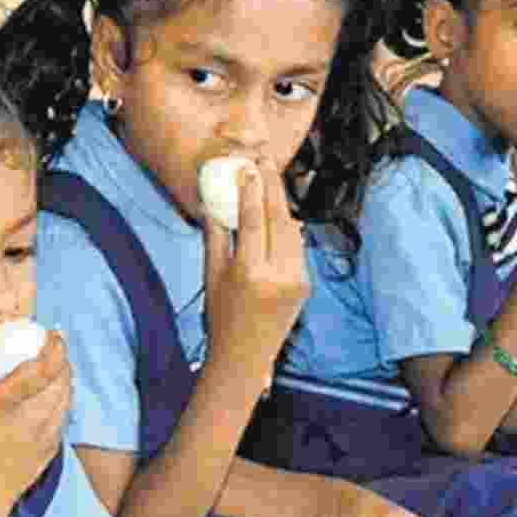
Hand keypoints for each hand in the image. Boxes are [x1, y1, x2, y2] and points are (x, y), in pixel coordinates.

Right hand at [0, 328, 70, 516]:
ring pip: (68, 394)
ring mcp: (47, 434)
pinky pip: (65, 413)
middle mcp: (32, 417)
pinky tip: (52, 395)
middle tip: (54, 346)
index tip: (54, 334)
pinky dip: (64, 398)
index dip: (56, 345)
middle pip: (62, 377)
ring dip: (66, 376)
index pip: (44, 366)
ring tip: (55, 367)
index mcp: (6, 402)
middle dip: (62, 357)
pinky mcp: (54, 446)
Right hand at [203, 159, 309, 376]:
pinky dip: (288, 227)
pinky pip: (297, 246)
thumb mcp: (210, 275)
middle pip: (278, 218)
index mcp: (249, 273)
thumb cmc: (220, 316)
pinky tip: (278, 212)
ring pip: (292, 229)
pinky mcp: (306, 284)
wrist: (245, 356)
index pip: (252, 220)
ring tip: (270, 181)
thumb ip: (215, 236)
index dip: (251, 190)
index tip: (247, 167)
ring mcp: (296, 280)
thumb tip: (215, 201)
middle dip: (272, 186)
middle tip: (264, 161)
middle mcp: (277, 275)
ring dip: (281, 203)